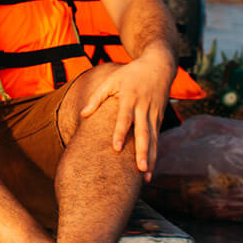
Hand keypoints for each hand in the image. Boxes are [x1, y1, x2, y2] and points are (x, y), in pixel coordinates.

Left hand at [80, 56, 175, 180]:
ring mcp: (154, 114)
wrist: (159, 66)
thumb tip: (83, 114)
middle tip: (140, 169)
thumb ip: (97, 97)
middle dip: (142, 152)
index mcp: (130, 97)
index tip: (115, 148)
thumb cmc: (131, 74)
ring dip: (151, 158)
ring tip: (146, 176)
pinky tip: (150, 169)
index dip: (120, 133)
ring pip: (153, 139)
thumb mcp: (112, 79)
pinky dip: (155, 154)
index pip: (124, 118)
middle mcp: (144, 108)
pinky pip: (157, 139)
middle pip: (144, 133)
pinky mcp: (159, 119)